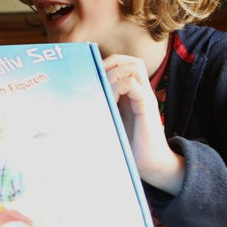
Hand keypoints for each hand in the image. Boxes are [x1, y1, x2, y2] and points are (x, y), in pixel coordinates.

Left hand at [103, 54, 184, 193]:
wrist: (151, 165)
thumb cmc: (129, 146)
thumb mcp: (111, 122)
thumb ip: (101, 108)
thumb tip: (75, 103)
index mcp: (132, 94)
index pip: (125, 64)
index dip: (108, 64)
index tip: (93, 75)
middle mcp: (140, 92)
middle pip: (132, 61)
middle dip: (112, 63)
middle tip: (98, 78)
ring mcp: (145, 98)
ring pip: (134, 67)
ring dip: (114, 74)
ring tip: (105, 91)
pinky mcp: (146, 107)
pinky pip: (133, 85)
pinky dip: (118, 87)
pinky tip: (110, 101)